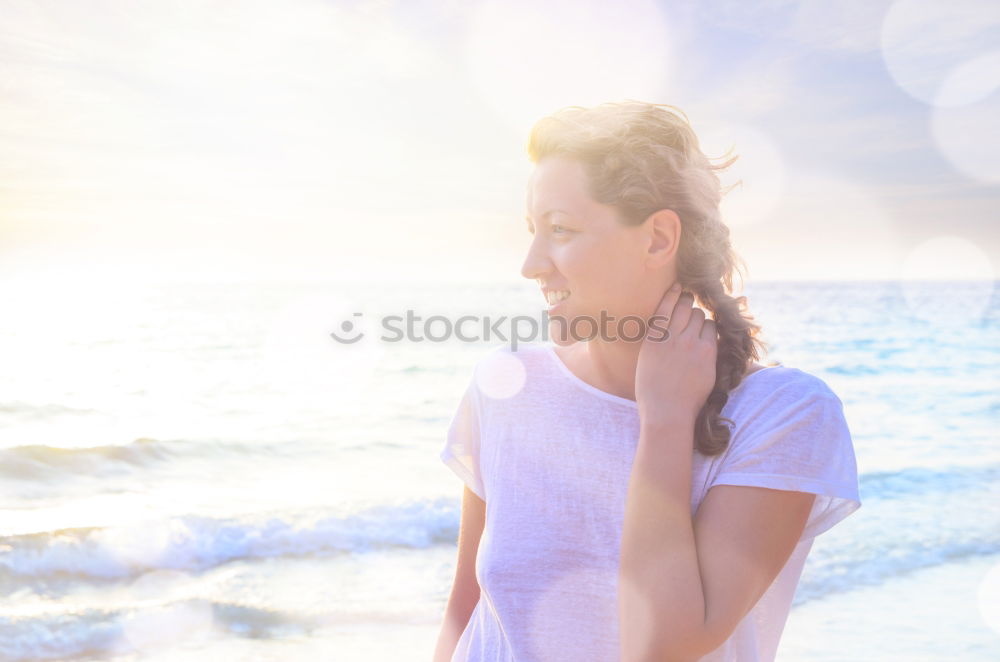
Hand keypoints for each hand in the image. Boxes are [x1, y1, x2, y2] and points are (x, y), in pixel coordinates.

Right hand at [635, 282, 718, 422]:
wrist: (667, 412)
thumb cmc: (652, 391)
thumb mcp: (645, 360)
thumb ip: (656, 340)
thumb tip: (667, 325)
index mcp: (653, 338)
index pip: (665, 305)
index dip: (673, 293)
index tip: (678, 286)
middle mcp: (672, 337)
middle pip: (686, 306)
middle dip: (688, 304)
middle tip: (690, 306)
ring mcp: (690, 345)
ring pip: (701, 317)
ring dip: (700, 319)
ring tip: (697, 327)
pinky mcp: (707, 354)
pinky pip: (712, 331)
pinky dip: (709, 331)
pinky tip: (706, 335)